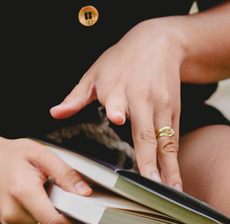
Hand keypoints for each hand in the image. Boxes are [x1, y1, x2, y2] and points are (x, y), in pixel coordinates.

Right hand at [0, 135, 90, 223]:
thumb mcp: (42, 154)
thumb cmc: (8, 155)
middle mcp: (13, 212)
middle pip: (48, 223)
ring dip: (47, 212)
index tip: (81, 211)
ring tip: (41, 192)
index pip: (53, 221)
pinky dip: (37, 213)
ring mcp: (8, 220)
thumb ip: (65, 173)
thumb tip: (83, 190)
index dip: (70, 218)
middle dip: (59, 210)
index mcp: (24, 193)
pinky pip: (31, 222)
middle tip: (56, 192)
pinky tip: (34, 198)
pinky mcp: (7, 222)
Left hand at [50, 18, 187, 188]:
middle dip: (149, 157)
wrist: (161, 40)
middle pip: (146, 131)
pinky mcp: (174, 110)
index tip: (117, 118)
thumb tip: (55, 112)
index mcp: (118, 87)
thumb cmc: (124, 57)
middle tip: (149, 181)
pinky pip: (173, 139)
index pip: (117, 99)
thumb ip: (76, 96)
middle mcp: (142, 97)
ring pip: (164, 140)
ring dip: (167, 166)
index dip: (117, 108)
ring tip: (167, 188)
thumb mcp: (96, 72)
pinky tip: (173, 179)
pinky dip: (174, 160)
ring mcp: (161, 105)